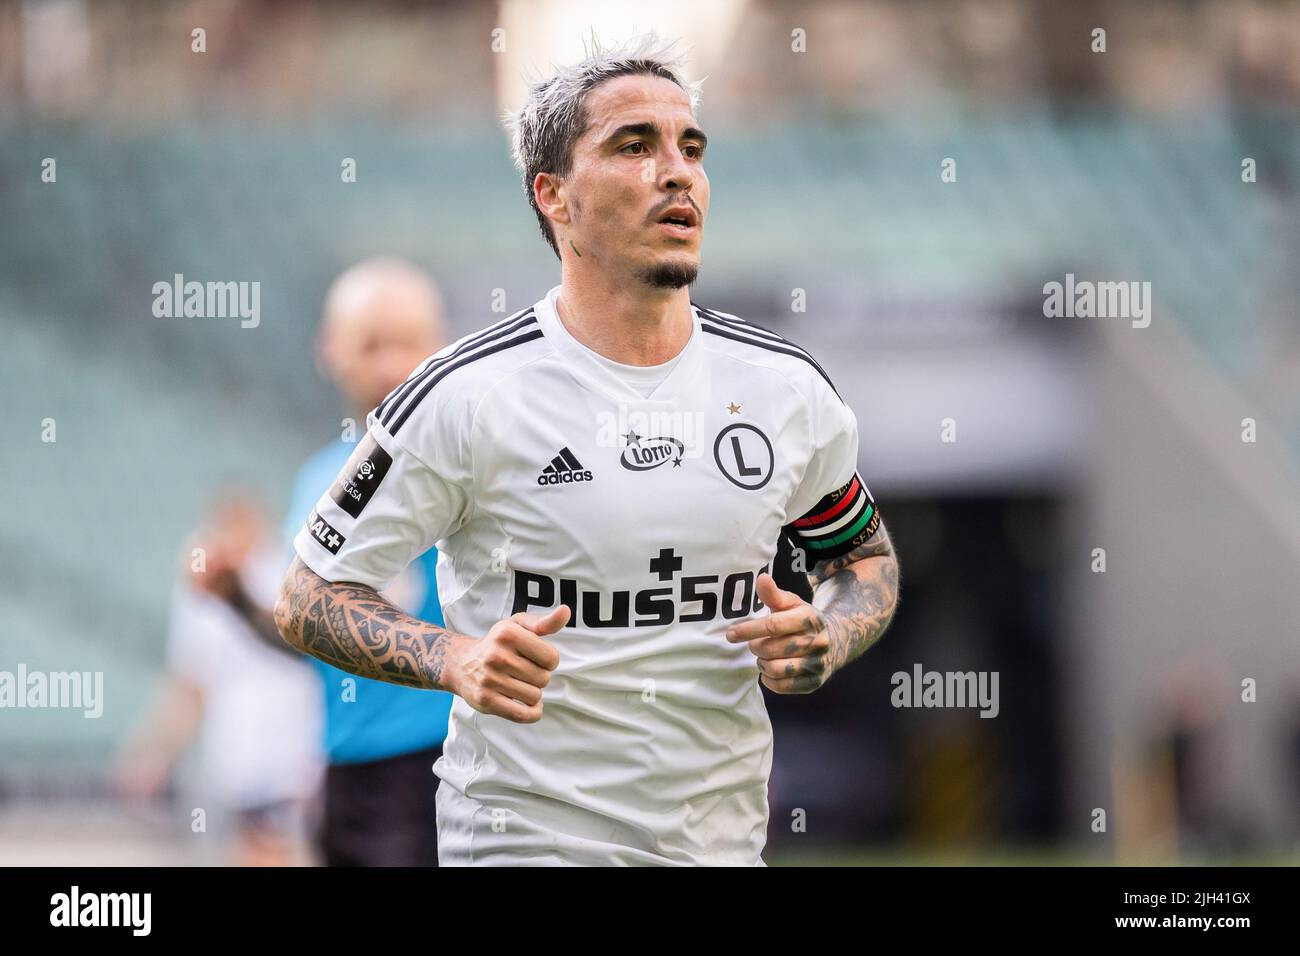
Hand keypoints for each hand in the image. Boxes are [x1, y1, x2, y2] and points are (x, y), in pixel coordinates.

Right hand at [447, 606, 568, 722]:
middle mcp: (497, 655)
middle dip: (538, 677)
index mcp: (508, 633)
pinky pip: (523, 715)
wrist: (460, 663)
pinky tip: (529, 706)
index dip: (548, 661)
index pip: (552, 658)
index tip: (535, 658)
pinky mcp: (486, 701)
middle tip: (522, 672)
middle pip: (543, 679)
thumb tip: (566, 611)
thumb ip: (545, 622)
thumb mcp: (517, 626)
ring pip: (535, 697)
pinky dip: (532, 713)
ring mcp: (490, 679)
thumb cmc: (497, 644)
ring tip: (518, 684)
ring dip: (532, 694)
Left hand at [726, 573, 832, 693]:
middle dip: (755, 647)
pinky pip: (782, 686)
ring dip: (762, 663)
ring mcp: (817, 664)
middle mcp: (817, 642)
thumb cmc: (802, 621)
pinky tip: (771, 669)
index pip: (773, 625)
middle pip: (772, 649)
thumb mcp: (792, 604)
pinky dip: (769, 679)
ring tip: (763, 656)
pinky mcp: (814, 683)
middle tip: (754, 644)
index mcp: (809, 618)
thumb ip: (774, 594)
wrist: (833, 643)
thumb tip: (761, 579)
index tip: (731, 634)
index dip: (748, 630)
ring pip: (775, 669)